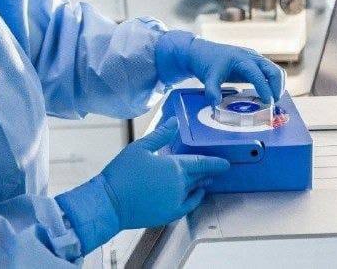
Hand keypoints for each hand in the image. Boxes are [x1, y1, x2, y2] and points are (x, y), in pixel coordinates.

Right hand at [56, 118, 228, 253]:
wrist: (110, 203)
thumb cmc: (122, 173)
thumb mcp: (140, 147)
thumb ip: (161, 134)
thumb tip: (175, 122)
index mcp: (174, 167)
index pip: (200, 163)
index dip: (215, 162)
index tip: (226, 163)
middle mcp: (180, 186)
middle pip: (199, 177)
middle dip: (209, 172)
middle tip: (219, 168)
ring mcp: (175, 202)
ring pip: (193, 190)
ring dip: (201, 184)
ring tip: (207, 179)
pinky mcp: (168, 214)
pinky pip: (188, 206)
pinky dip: (195, 199)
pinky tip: (196, 195)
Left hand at [155, 31, 285, 104]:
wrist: (202, 51)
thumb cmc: (206, 63)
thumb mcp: (207, 77)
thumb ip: (212, 90)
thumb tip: (216, 104)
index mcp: (240, 59)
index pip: (257, 74)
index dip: (264, 88)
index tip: (268, 102)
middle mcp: (251, 57)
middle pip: (274, 70)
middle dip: (277, 87)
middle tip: (273, 104)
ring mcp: (255, 59)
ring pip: (275, 70)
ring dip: (278, 85)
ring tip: (272, 101)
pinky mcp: (255, 63)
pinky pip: (271, 72)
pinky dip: (274, 83)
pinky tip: (268, 95)